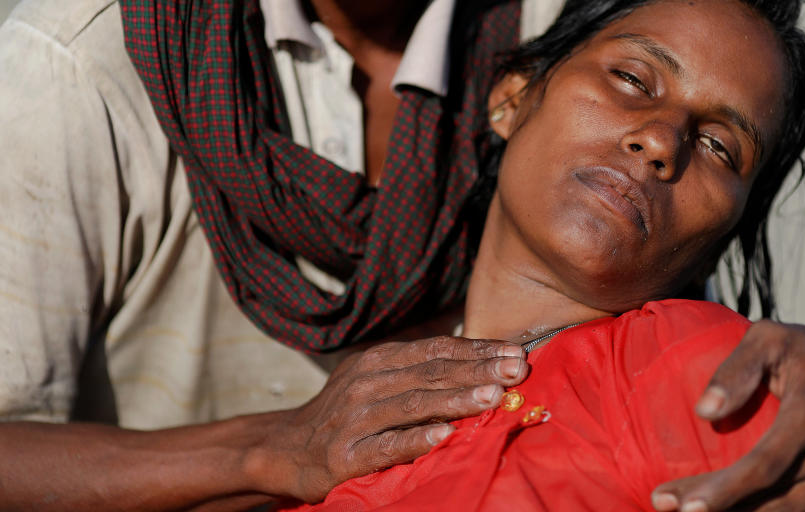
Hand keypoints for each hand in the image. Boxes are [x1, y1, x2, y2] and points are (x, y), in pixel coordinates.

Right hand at [246, 335, 527, 502]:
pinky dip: (416, 439)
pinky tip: (444, 436)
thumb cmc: (347, 412)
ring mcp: (356, 417)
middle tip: (518, 370)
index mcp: (380, 359)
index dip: (477, 350)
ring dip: (455, 399)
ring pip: (413, 404)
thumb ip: (418, 370)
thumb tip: (480, 359)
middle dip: (478, 370)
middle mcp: (368, 381)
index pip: (436, 350)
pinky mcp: (346, 454)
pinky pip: (387, 445)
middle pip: (431, 373)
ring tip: (492, 395)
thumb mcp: (377, 379)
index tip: (516, 352)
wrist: (287, 446)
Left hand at [651, 320, 804, 511]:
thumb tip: (704, 410)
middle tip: (665, 506)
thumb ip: (736, 369)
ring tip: (692, 511)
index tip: (684, 506)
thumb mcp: (767, 338)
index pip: (766, 463)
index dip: (726, 490)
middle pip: (773, 495)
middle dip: (719, 507)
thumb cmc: (803, 349)